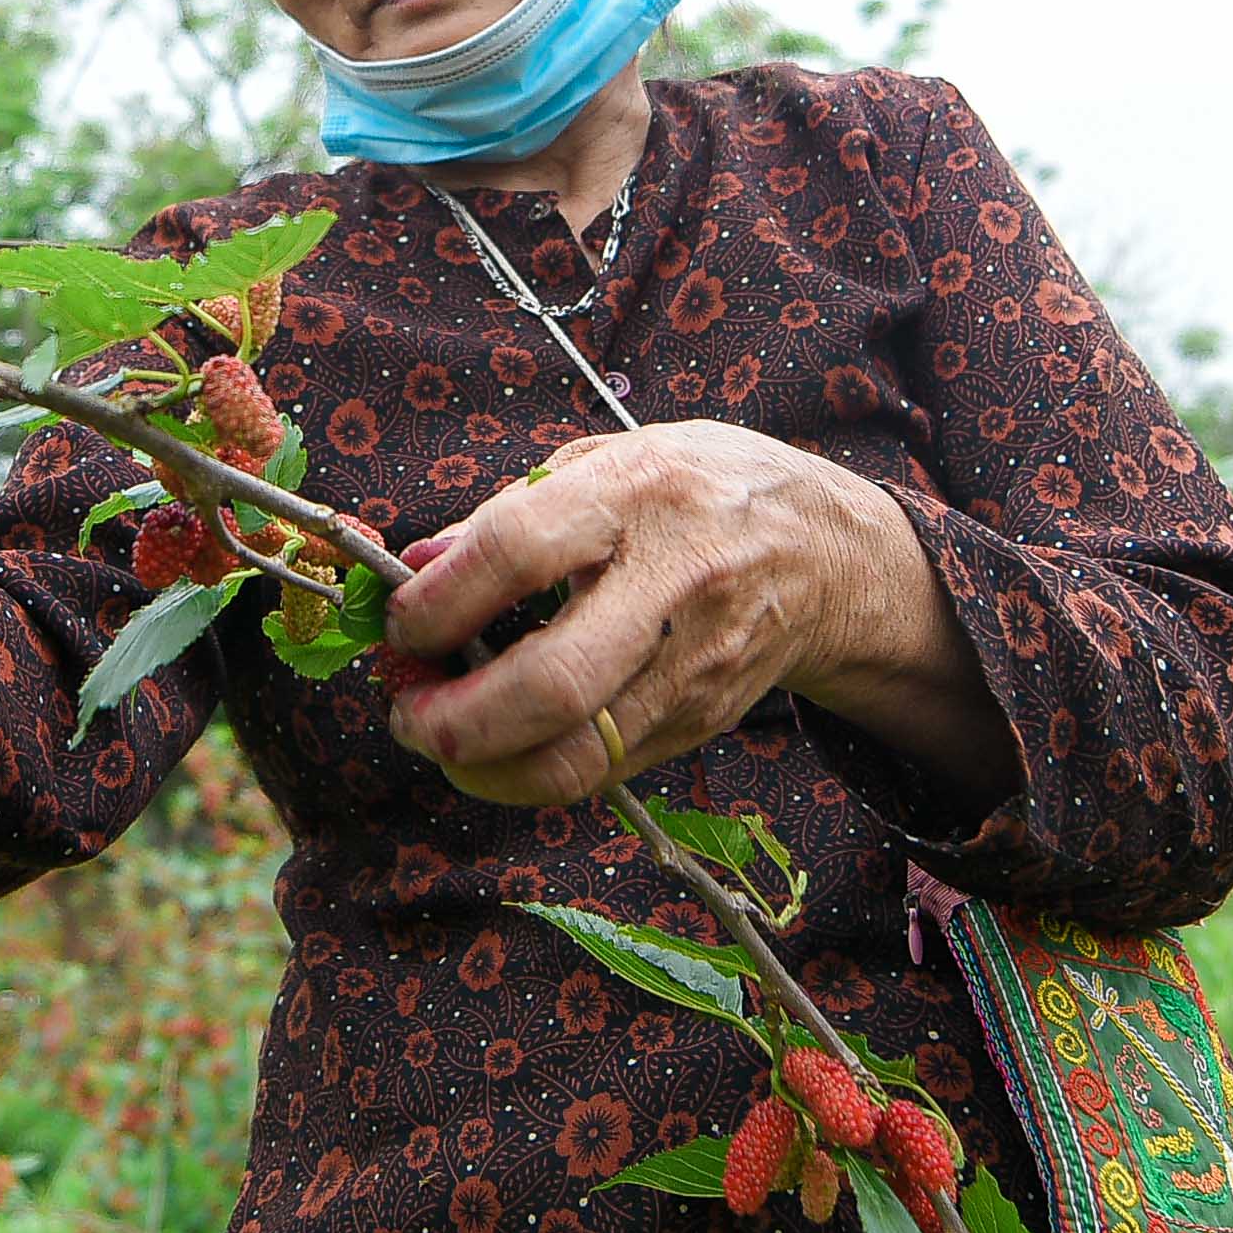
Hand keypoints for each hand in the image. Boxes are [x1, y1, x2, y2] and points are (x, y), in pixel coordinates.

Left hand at [380, 420, 994, 810]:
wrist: (830, 552)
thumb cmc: (698, 492)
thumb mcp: (608, 461)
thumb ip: (507, 513)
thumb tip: (414, 569)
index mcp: (638, 494)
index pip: (517, 553)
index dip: (439, 603)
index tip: (401, 627)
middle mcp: (675, 584)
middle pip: (554, 685)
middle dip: (456, 719)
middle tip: (406, 710)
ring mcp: (695, 666)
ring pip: (575, 756)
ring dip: (481, 765)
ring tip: (439, 735)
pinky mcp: (701, 722)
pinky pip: (599, 771)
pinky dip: (528, 771)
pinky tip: (497, 740)